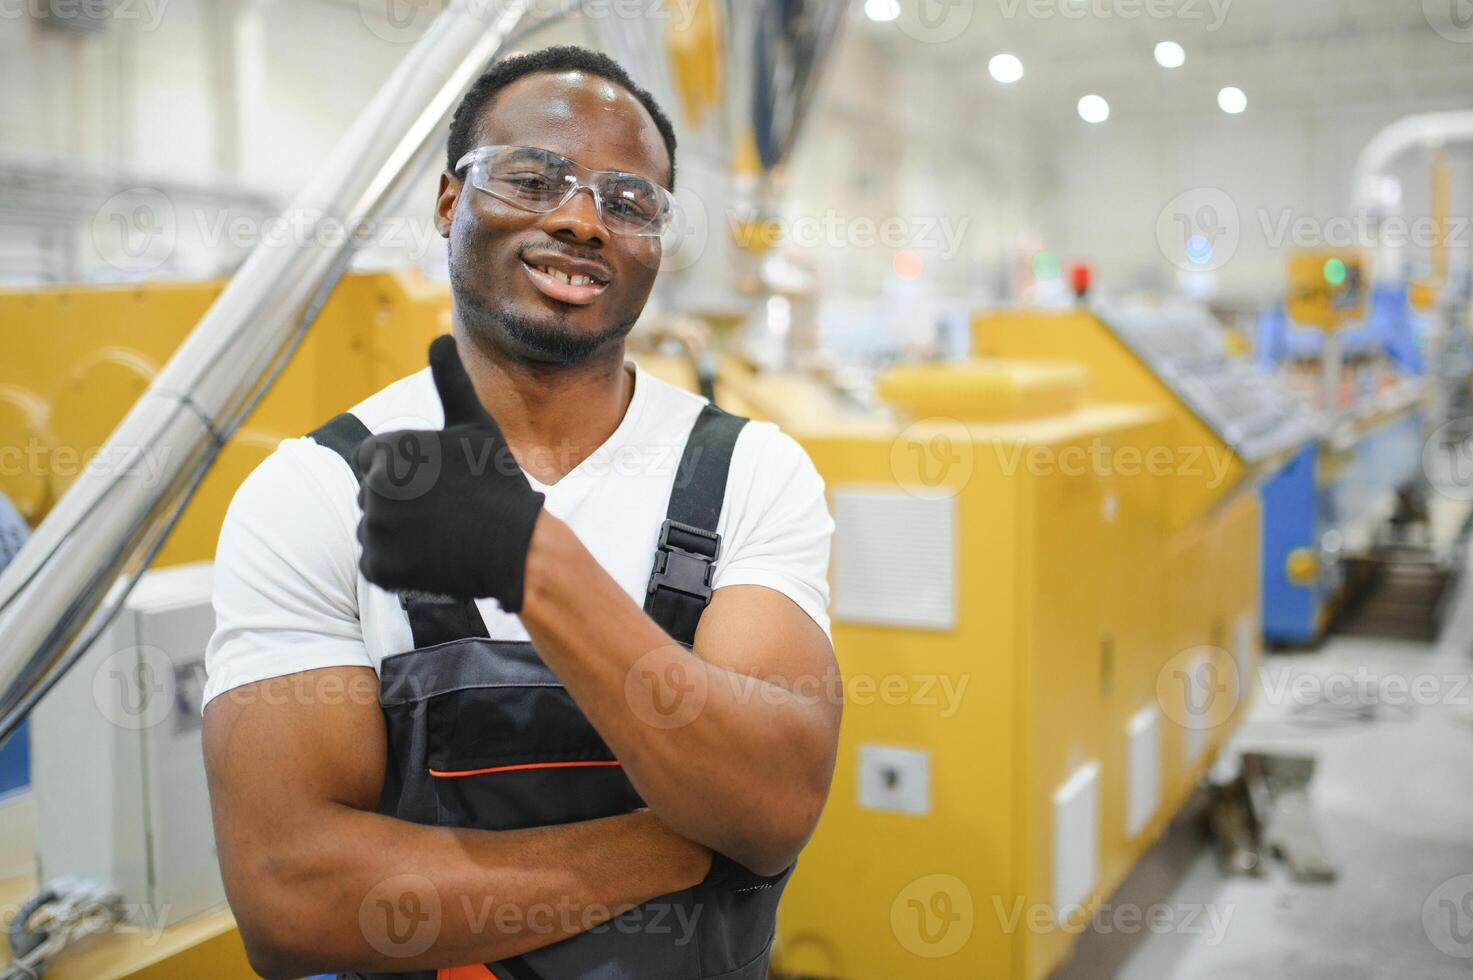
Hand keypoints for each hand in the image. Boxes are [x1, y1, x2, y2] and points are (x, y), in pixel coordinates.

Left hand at [355, 334, 545, 609]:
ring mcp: (376, 531)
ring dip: (399, 535)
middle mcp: (375, 489)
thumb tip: (439, 335)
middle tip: (445, 511)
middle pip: (372, 496)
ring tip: (441, 535)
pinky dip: (400, 567)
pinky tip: (433, 559)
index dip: (406, 471)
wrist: (518, 549)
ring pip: (373, 530)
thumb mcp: (475, 426)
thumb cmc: (497, 484)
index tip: (439, 483)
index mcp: (390, 450)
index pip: (374, 459)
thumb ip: (450, 381)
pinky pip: (377, 564)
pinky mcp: (380, 568)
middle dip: (400, 503)